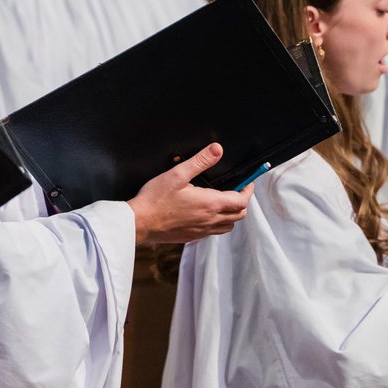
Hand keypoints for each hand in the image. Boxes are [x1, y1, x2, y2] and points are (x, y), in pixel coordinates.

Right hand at [128, 143, 251, 244]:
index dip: (248, 190)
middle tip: (236, 190)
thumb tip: (217, 150)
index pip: (241, 200)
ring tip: (223, 203)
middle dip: (241, 202)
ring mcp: (201, 231)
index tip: (247, 182)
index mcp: (210, 204)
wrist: (139, 222)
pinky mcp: (192, 237)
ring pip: (228, 226)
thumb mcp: (177, 174)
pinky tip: (205, 215)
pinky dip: (217, 223)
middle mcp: (209, 220)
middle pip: (239, 215)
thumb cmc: (155, 199)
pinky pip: (213, 232)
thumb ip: (200, 161)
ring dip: (231, 215)